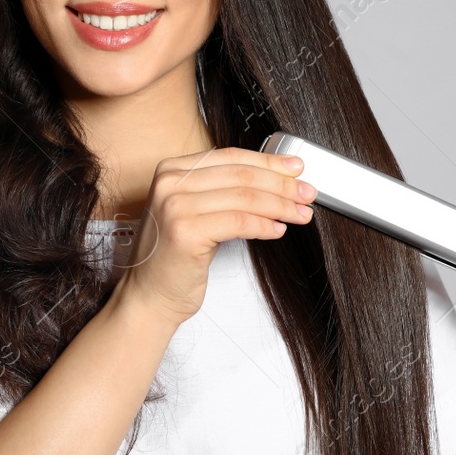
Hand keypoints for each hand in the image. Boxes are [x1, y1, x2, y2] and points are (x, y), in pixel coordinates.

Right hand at [114, 146, 317, 326]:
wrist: (148, 297)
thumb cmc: (175, 258)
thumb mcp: (195, 212)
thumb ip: (223, 191)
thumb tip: (276, 179)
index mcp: (171, 170)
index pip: (231, 157)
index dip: (269, 161)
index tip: (296, 168)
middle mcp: (169, 182)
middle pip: (241, 175)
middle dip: (281, 184)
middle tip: (307, 193)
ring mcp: (175, 206)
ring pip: (244, 198)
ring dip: (280, 205)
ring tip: (301, 213)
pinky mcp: (185, 232)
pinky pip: (239, 222)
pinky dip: (265, 225)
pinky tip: (278, 230)